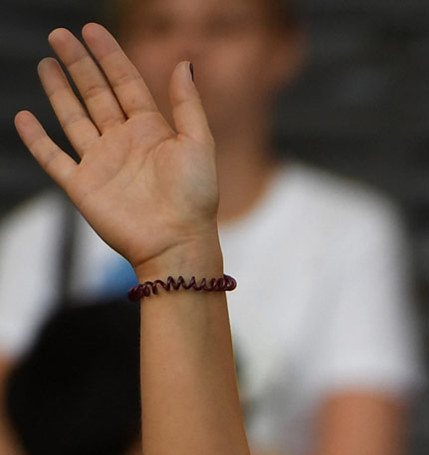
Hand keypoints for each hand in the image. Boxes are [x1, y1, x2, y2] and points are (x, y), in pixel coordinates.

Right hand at [14, 24, 219, 278]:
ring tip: (47, 63)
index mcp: (150, 130)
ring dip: (59, 91)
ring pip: (73, 118)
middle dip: (78, 64)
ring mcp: (101, 164)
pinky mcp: (83, 187)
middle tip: (59, 35)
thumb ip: (188, 104)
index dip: (109, 55)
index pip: (125, 83)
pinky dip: (37, 140)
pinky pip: (54, 158)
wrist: (177, 244)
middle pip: (95, 94)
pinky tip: (24, 118)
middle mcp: (122, 143)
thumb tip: (184, 62)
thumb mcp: (199, 144)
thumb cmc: (195, 199)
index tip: (92, 29)